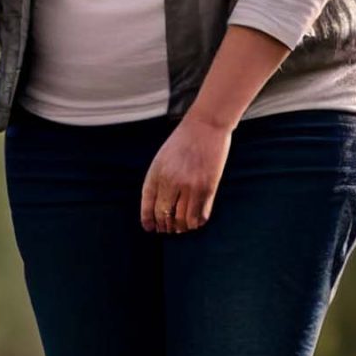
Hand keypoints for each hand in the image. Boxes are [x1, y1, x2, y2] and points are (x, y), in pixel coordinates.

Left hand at [140, 116, 231, 233]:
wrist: (206, 126)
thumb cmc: (183, 142)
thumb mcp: (162, 159)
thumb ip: (158, 181)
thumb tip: (158, 207)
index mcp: (156, 174)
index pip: (148, 205)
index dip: (148, 220)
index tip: (150, 228)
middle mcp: (171, 182)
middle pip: (165, 215)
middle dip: (166, 225)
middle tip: (169, 228)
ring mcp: (190, 186)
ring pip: (183, 220)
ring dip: (182, 227)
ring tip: (182, 226)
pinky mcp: (207, 188)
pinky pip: (200, 215)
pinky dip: (197, 222)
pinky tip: (195, 221)